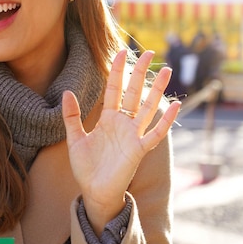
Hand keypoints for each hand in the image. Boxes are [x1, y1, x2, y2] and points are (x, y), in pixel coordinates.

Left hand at [62, 49, 179, 232]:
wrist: (93, 191)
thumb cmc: (86, 167)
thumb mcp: (74, 138)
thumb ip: (71, 116)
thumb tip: (66, 91)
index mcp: (107, 119)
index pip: (113, 89)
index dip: (116, 71)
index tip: (120, 52)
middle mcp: (122, 124)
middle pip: (133, 93)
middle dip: (140, 73)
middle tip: (149, 52)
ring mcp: (132, 136)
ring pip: (147, 108)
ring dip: (157, 90)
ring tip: (166, 70)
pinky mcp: (139, 150)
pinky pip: (154, 133)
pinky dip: (165, 120)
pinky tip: (175, 105)